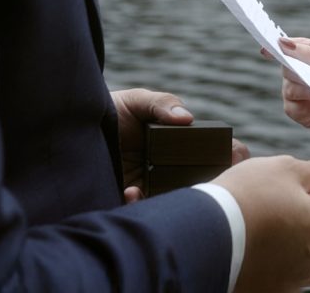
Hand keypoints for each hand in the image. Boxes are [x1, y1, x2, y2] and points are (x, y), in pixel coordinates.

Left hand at [110, 88, 248, 202]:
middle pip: (203, 181)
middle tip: (206, 185)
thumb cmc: (111, 111)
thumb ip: (162, 103)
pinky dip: (142, 204)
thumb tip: (187, 118)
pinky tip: (132, 191)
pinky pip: (144, 210)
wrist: (74, 129)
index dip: (231, 155)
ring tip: (160, 188)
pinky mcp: (130, 198)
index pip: (214, 152)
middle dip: (210, 185)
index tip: (235, 155)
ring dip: (179, 198)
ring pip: (177, 200)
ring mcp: (152, 186)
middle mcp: (170, 168)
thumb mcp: (137, 100)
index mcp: (179, 144)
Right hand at [211, 155, 309, 291]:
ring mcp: (291, 282)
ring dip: (298, 246)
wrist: (201, 234)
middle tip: (285, 203)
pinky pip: (283, 275)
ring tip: (270, 226)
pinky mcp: (269, 290)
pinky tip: (256, 243)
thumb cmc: (246, 199)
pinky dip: (275, 262)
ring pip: (308, 263)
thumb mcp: (285, 169)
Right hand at [269, 36, 309, 148]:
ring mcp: (299, 94)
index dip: (275, 47)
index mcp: (309, 54)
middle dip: (302, 75)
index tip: (265, 49)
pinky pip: (294, 110)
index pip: (286, 46)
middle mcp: (300, 73)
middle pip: (286, 69)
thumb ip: (309, 54)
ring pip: (288, 91)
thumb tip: (281, 42)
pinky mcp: (302, 115)